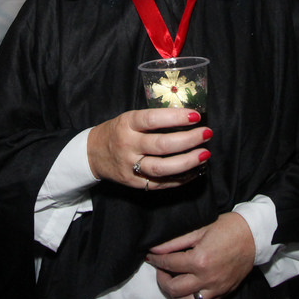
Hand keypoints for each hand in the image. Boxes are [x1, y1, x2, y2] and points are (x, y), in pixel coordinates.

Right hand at [87, 108, 209, 189]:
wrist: (92, 154)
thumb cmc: (117, 131)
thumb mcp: (128, 118)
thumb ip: (153, 119)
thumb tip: (188, 118)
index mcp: (126, 124)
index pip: (152, 119)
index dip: (175, 117)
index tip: (196, 115)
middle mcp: (128, 145)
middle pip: (161, 145)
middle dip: (188, 140)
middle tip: (206, 134)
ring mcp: (131, 167)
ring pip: (162, 168)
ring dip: (187, 162)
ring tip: (205, 154)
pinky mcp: (135, 183)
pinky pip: (161, 183)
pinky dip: (181, 178)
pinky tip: (195, 171)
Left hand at [145, 212, 255, 298]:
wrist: (255, 236)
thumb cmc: (228, 228)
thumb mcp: (200, 230)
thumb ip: (175, 242)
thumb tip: (155, 249)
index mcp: (199, 260)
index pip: (168, 264)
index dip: (156, 260)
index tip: (151, 257)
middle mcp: (207, 278)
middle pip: (173, 289)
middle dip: (161, 279)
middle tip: (161, 270)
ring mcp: (216, 289)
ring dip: (175, 295)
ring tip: (173, 282)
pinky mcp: (223, 293)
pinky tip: (188, 288)